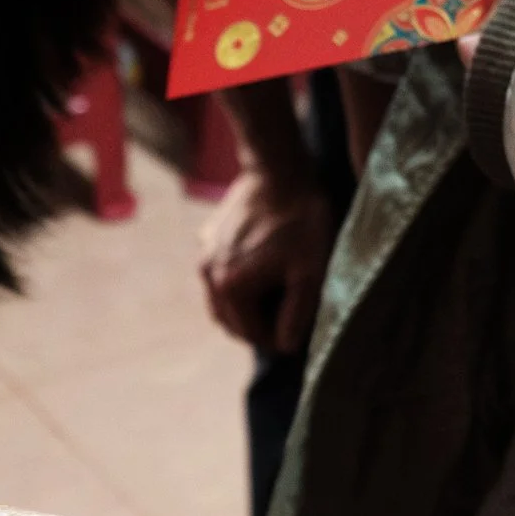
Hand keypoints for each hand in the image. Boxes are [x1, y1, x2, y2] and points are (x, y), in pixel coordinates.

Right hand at [197, 166, 335, 351]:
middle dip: (257, 327)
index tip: (297, 332)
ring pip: (221, 301)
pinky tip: (258, 269)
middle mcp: (209, 275)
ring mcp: (204, 255)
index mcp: (232, 288)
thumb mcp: (310, 271)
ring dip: (243, 308)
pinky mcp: (207, 239)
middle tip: (285, 320)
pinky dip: (234, 284)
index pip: (252, 334)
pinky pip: (217, 275)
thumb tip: (285, 347)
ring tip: (273, 299)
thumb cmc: (301, 220)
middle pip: (231, 322)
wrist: (279, 168)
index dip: (277, 339)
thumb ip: (297, 315)